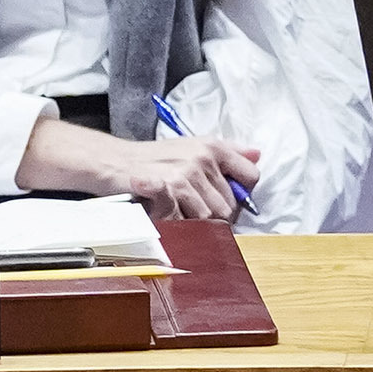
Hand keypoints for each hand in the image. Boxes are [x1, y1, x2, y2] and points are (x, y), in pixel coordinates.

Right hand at [17, 116, 262, 221]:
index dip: (242, 193)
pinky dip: (177, 224)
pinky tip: (166, 216)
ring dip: (194, 222)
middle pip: (230, 205)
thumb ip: (227, 152)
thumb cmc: (153, 158)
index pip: (250, 175)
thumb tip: (258, 154)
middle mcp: (203, 158)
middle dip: (214, 215)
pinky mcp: (170, 189)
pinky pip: (187, 221)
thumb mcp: (192, 146)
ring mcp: (186, 174)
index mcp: (213, 147)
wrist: (113, 162)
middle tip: (189, 209)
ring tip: (176, 212)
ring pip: (210, 217)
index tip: (224, 198)